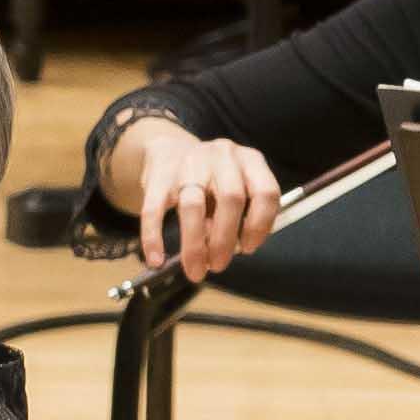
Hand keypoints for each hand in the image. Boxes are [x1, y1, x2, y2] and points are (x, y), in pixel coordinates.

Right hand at [111, 121, 282, 282]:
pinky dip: (153, 238)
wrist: (170, 151)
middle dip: (225, 240)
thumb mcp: (234, 188)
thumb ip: (237, 216)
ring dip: (194, 245)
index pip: (265, 192)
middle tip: (219, 265)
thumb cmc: (211, 180)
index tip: (248, 248)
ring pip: (193, 206)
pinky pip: (154, 209)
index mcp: (249, 160)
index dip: (260, 225)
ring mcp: (189, 163)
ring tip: (195, 268)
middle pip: (230, 199)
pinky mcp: (159, 175)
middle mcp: (222, 156)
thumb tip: (227, 249)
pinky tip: (156, 259)